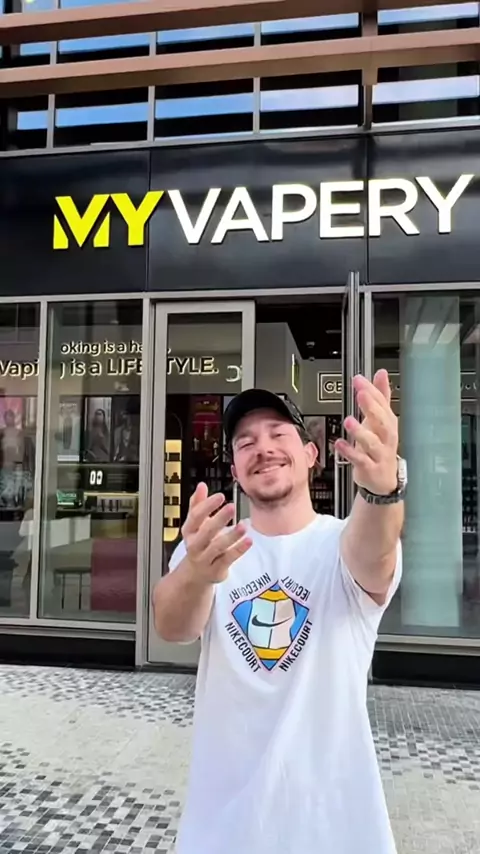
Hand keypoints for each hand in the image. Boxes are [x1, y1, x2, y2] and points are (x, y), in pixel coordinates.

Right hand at [181, 482, 251, 583]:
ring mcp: (205, 559)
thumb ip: (198, 504)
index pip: (196, 516)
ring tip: (243, 526)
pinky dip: (238, 550)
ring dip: (231, 536)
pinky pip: (228, 559)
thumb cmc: (198, 543)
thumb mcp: (195, 524)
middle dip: (219, 519)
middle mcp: (195, 545)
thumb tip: (201, 486)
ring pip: (217, 547)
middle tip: (231, 507)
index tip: (220, 496)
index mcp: (189, 531)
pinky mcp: (217, 569)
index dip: (207, 505)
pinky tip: (248, 541)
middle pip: (206, 532)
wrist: (195, 574)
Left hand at [335, 369, 397, 495]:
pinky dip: (350, 452)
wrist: (383, 480)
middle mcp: (386, 437)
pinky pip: (360, 460)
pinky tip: (339, 443)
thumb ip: (381, 396)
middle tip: (361, 395)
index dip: (372, 391)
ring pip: (372, 442)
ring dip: (360, 431)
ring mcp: (379, 454)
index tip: (359, 380)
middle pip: (382, 422)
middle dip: (372, 408)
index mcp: (388, 423)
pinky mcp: (370, 468)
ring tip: (348, 420)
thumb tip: (381, 373)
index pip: (382, 405)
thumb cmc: (380, 446)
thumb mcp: (381, 420)